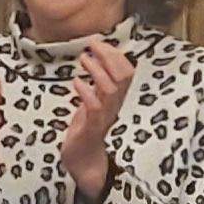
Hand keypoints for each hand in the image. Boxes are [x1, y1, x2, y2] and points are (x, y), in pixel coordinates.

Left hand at [59, 40, 133, 200]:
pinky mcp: (92, 128)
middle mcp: (115, 106)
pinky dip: (86, 91)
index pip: (127, 71)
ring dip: (97, 70)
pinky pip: (94, 107)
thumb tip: (96, 58)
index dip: (115, 54)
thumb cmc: (88, 129)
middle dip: (109, 56)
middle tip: (92, 46)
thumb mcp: (94, 101)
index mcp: (116, 98)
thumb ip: (98, 83)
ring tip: (83, 60)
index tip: (99, 42)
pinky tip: (76, 83)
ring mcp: (105, 116)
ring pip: (110, 89)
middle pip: (123, 76)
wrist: (84, 161)